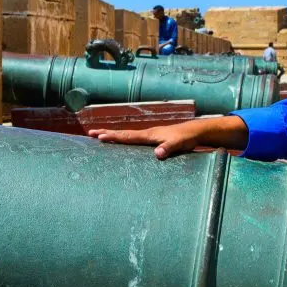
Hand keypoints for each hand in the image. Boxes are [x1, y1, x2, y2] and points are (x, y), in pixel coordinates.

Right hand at [89, 116, 248, 159]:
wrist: (195, 132)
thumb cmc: (187, 138)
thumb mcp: (179, 144)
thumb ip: (168, 148)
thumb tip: (157, 154)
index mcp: (150, 135)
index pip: (128, 136)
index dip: (114, 137)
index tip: (99, 136)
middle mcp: (147, 134)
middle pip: (124, 134)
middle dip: (108, 134)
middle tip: (91, 133)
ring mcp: (150, 136)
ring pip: (128, 136)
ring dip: (114, 136)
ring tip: (100, 137)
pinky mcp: (154, 140)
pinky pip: (135, 140)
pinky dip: (124, 140)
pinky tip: (121, 144)